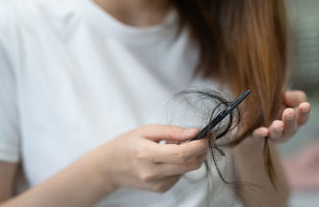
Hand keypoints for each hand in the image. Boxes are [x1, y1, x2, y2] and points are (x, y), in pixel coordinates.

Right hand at [92, 125, 208, 192]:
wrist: (110, 167)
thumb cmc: (127, 144)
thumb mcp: (147, 130)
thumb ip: (172, 131)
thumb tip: (194, 132)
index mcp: (146, 154)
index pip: (181, 153)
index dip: (199, 145)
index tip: (208, 135)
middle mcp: (152, 173)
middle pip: (190, 164)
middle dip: (201, 150)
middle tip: (201, 138)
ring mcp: (157, 184)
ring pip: (187, 170)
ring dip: (191, 156)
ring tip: (176, 145)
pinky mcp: (160, 189)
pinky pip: (180, 175)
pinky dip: (181, 164)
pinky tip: (169, 157)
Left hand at [252, 90, 310, 142]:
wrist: (251, 120)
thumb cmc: (272, 106)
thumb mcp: (282, 98)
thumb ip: (292, 97)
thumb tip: (290, 97)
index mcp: (292, 120)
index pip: (302, 118)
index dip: (304, 113)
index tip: (305, 105)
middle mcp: (284, 130)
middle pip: (291, 129)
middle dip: (290, 121)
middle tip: (289, 112)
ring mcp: (270, 135)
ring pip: (277, 135)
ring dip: (278, 130)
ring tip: (278, 124)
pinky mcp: (256, 137)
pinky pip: (259, 138)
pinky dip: (260, 135)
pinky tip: (263, 131)